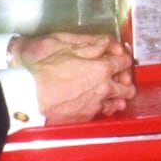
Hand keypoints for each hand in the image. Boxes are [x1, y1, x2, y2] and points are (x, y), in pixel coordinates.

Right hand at [16, 33, 135, 124]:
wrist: (32, 97)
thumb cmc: (46, 72)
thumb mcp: (68, 50)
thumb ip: (92, 46)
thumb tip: (105, 43)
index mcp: (102, 69)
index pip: (125, 62)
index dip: (124, 58)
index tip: (120, 58)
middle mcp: (104, 89)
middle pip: (128, 87)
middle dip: (126, 81)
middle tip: (119, 76)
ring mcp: (97, 105)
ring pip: (118, 102)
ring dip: (117, 96)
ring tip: (109, 91)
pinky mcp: (88, 117)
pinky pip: (103, 112)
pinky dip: (103, 106)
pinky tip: (95, 101)